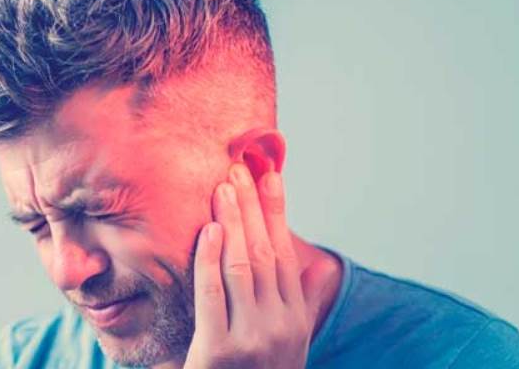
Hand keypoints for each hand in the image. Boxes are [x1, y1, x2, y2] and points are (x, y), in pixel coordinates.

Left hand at [184, 164, 335, 367]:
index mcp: (295, 317)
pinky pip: (213, 293)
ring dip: (232, 221)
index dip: (276, 210)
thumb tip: (310, 266)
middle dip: (252, 205)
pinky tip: (208, 229)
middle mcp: (280, 324)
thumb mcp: (287, 343)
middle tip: (239, 166)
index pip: (285, 252)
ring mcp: (253, 337)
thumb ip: (296, 303)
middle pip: (265, 250)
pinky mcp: (221, 351)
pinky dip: (210, 258)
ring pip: (242, 264)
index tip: (270, 173)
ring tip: (222, 186)